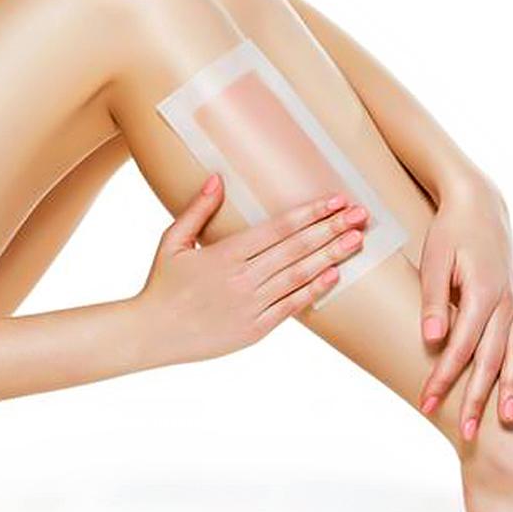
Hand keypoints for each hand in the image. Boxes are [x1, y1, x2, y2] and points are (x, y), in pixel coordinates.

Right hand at [136, 175, 369, 366]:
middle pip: (296, 249)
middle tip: (360, 215)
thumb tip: (216, 178)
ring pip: (299, 276)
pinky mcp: (254, 329)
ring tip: (356, 240)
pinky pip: (291, 307)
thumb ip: (197, 209)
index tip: (335, 201)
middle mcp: (242, 279)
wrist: (152, 334)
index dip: (310, 213)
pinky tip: (334, 275)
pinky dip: (314, 290)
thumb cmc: (162, 284)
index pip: (278, 228)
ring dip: (331, 256)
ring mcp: (251, 306)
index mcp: (225, 254)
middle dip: (331, 229)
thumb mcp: (172, 241)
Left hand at [417, 175, 512, 439]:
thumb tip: (432, 340)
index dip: (443, 377)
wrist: (479, 204)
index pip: (459, 347)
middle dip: (477, 397)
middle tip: (466, 431)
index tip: (427, 400)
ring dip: (510, 389)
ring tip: (507, 420)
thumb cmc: (451, 231)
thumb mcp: (435, 259)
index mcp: (480, 294)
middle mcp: (504, 304)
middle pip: (490, 360)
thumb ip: (434, 301)